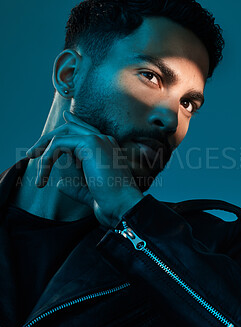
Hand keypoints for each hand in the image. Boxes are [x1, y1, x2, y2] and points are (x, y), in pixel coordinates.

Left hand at [26, 111, 143, 226]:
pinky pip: (58, 144)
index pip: (85, 130)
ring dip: (44, 151)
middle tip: (31, 153)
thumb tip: (59, 184)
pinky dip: (47, 159)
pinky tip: (44, 175)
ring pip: (62, 135)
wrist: (123, 205)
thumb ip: (75, 185)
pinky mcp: (89, 143)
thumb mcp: (88, 192)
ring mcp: (98, 139)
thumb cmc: (110, 203)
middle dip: (48, 139)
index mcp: (108, 148)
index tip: (60, 121)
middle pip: (70, 128)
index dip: (72, 124)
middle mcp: (104, 140)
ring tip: (37, 173)